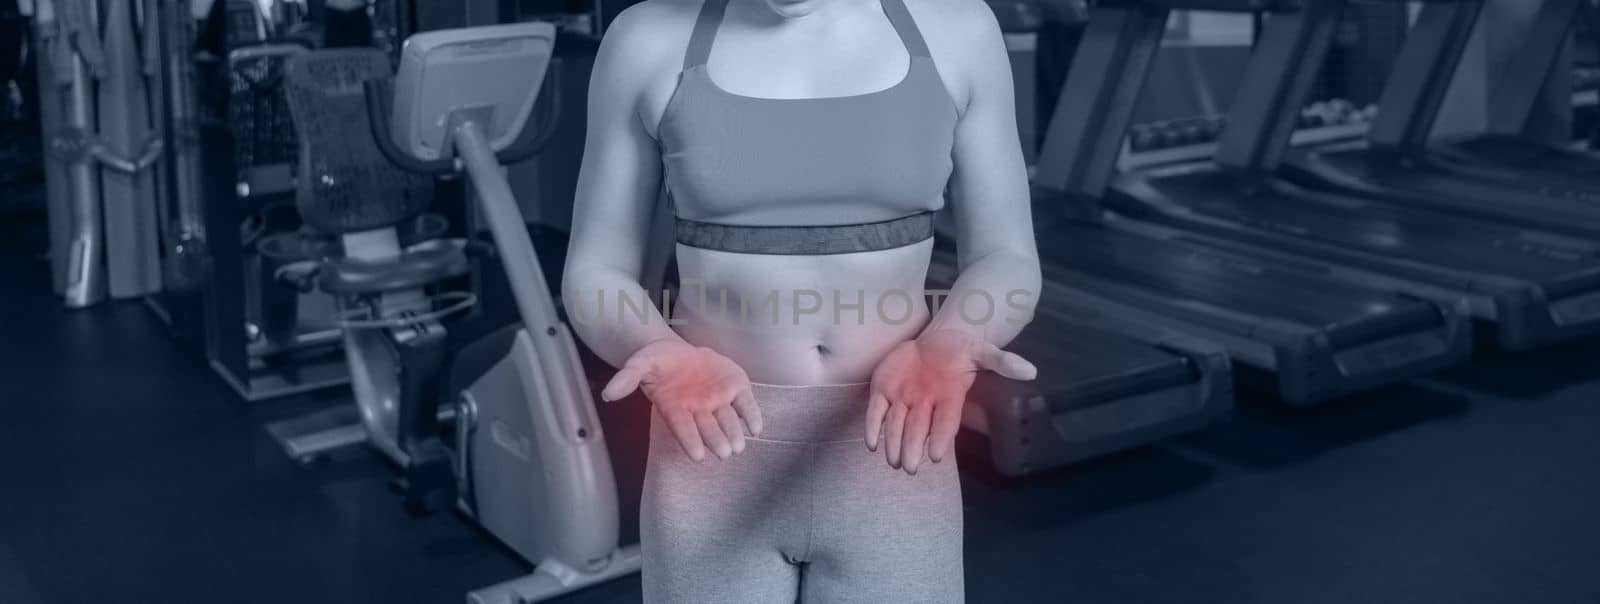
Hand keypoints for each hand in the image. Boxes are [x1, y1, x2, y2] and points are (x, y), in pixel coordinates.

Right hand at [603, 339, 763, 461]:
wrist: (677, 349)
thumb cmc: (657, 361)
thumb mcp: (640, 364)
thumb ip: (627, 378)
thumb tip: (608, 394)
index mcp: (674, 409)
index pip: (682, 428)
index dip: (690, 441)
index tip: (697, 456)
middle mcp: (698, 410)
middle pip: (709, 429)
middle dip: (716, 441)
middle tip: (724, 453)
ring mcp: (718, 400)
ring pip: (728, 421)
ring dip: (734, 433)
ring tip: (738, 446)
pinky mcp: (735, 387)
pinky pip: (745, 404)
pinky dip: (752, 415)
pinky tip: (757, 427)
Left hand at [865, 330, 1035, 474]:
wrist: (937, 341)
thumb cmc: (961, 351)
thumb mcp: (982, 351)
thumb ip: (1002, 362)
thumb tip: (1031, 371)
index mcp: (949, 398)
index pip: (946, 423)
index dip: (941, 440)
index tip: (937, 457)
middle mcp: (925, 404)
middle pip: (917, 430)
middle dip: (912, 449)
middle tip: (909, 468)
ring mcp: (902, 398)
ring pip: (895, 426)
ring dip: (892, 444)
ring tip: (892, 461)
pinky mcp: (883, 390)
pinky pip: (876, 412)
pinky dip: (873, 427)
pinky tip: (871, 443)